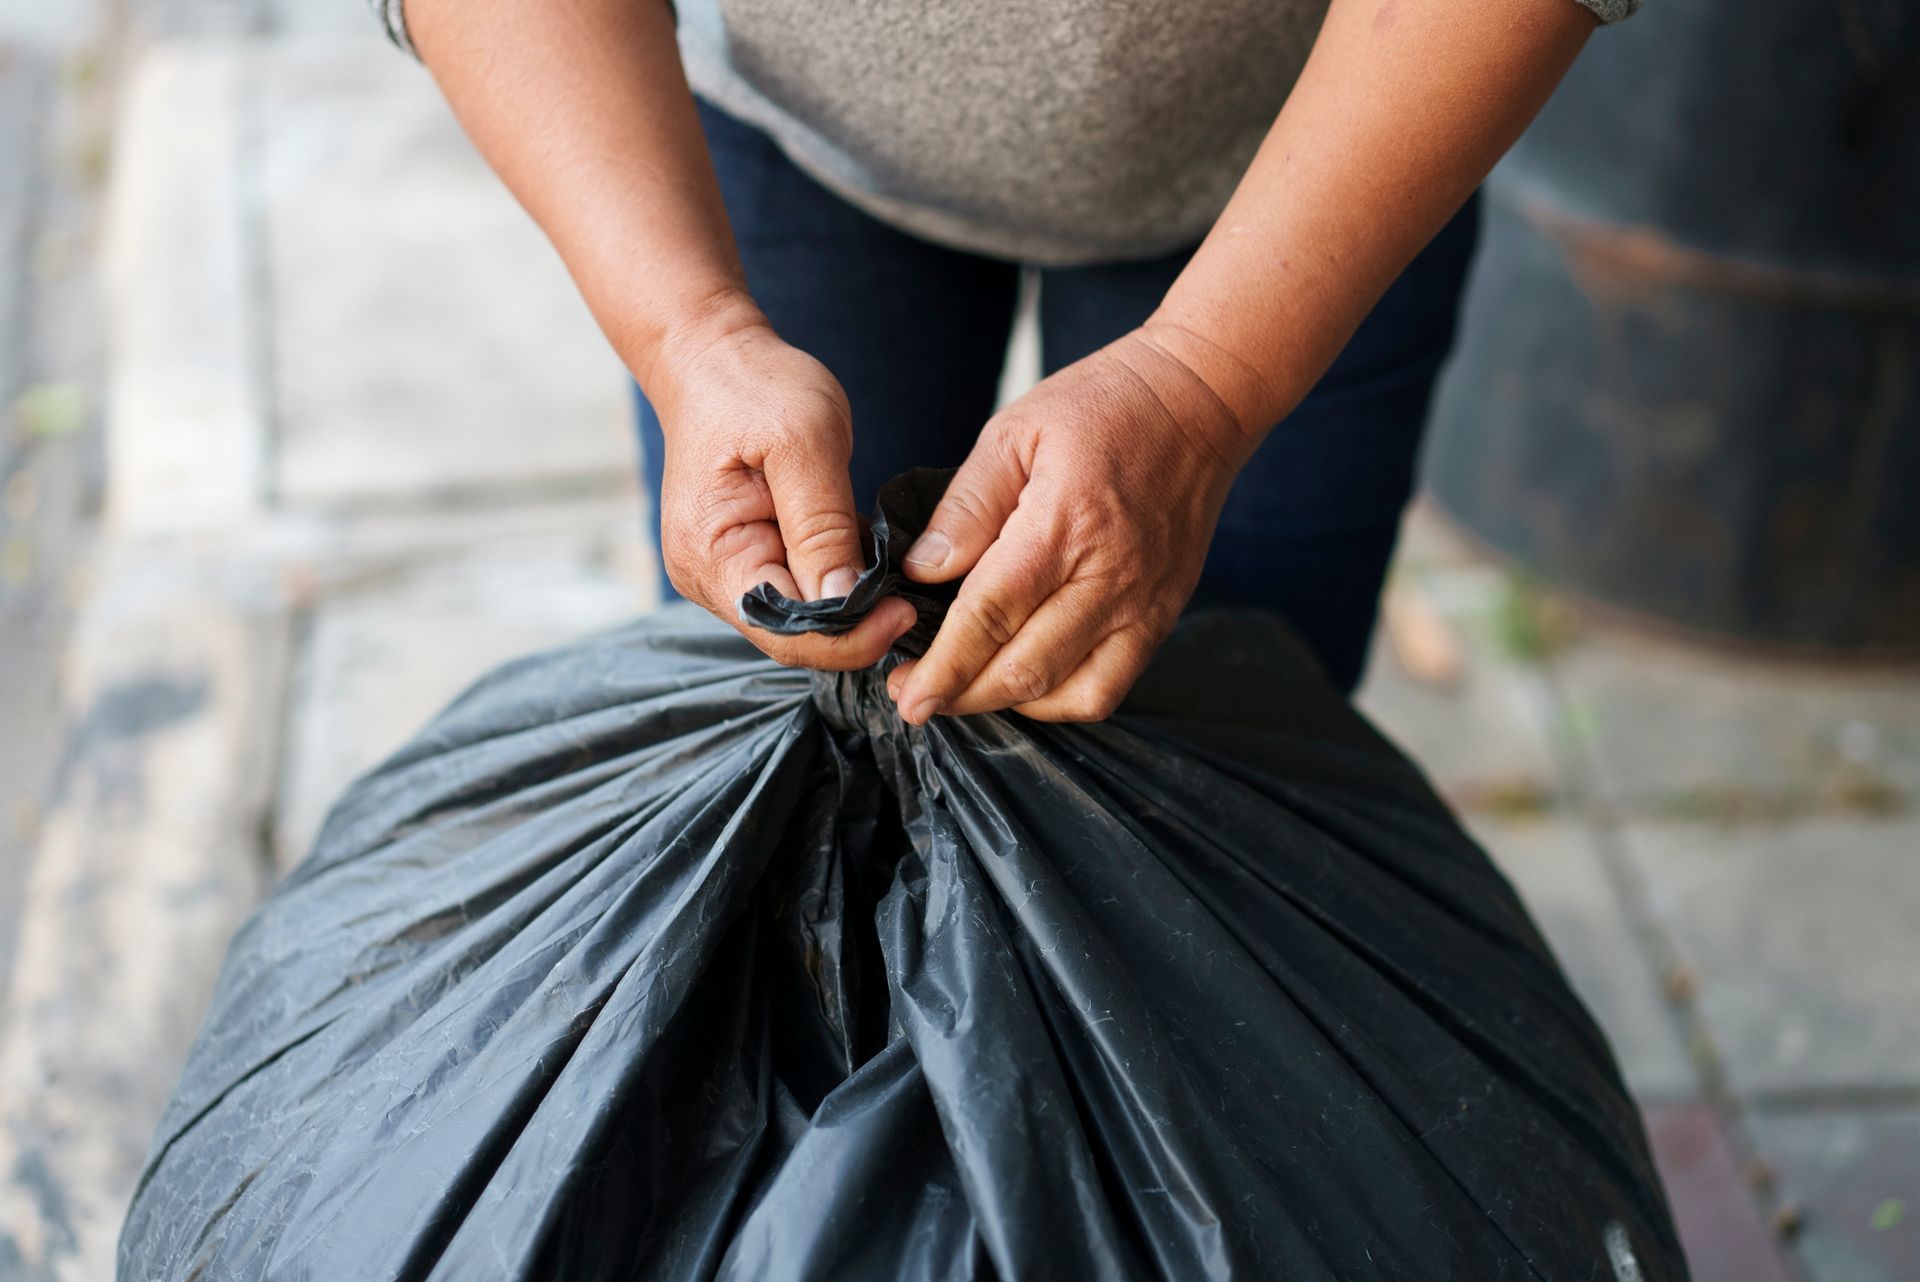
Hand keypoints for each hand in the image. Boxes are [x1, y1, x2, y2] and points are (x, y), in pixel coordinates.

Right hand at [649, 300, 915, 666]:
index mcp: (711, 553)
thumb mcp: (803, 444)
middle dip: (853, 628)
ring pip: (797, 623)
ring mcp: (722, 573)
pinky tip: (865, 566)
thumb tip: (846, 600)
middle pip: (791, 637)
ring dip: (847, 609)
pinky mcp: (744, 562)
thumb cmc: (757, 388)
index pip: (785, 632)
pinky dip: (833, 586)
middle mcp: (706, 577)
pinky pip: (795, 594)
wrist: (716, 360)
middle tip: (911, 602)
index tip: (905, 611)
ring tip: (893, 582)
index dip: (850, 635)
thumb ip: (822, 526)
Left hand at [886, 326, 1253, 722]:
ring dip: (1007, 704)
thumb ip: (967, 506)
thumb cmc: (1102, 408)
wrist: (1199, 402)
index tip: (906, 694)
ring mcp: (1142, 605)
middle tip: (915, 698)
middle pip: (1024, 669)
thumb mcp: (1014, 433)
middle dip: (961, 695)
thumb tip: (921, 569)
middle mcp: (1108, 578)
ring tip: (964, 690)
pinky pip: (1109, 687)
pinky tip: (1025, 681)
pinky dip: (1061, 700)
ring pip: (1067, 693)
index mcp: (1062, 525)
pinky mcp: (1162, 616)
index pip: (989, 617)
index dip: (943, 666)